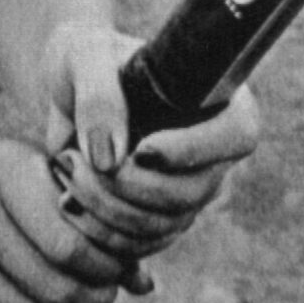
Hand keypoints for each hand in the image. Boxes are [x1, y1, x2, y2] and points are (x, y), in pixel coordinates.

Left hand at [42, 24, 260, 266]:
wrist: (66, 94)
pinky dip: (97, 229)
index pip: (237, 134)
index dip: (193, 150)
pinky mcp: (160, 220)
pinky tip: (68, 197)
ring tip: (66, 166)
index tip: (139, 149)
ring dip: (103, 207)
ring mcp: (190, 191)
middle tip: (76, 158)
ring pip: (161, 225)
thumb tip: (110, 157)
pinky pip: (138, 245)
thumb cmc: (84, 61)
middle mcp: (213, 151)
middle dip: (126, 185)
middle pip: (191, 192)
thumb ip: (98, 95)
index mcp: (217, 98)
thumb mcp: (83, 57)